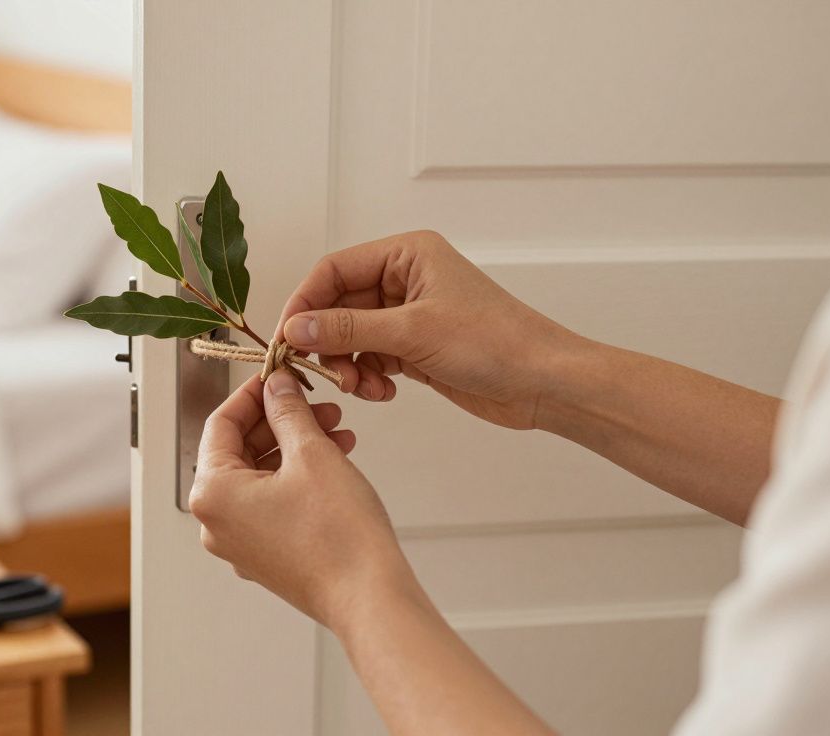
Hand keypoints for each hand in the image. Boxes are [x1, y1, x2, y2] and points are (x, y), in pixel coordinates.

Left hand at [189, 371, 424, 629]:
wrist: (369, 597)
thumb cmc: (337, 536)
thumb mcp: (312, 453)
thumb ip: (287, 412)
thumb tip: (277, 387)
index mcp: (212, 494)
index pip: (220, 425)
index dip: (252, 394)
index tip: (277, 376)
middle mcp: (216, 523)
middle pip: (239, 451)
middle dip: (280, 422)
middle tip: (316, 403)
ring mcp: (240, 544)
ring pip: (259, 477)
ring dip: (294, 447)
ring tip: (337, 430)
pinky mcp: (266, 556)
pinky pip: (272, 504)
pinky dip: (297, 478)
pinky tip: (334, 460)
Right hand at [276, 230, 580, 429]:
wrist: (543, 382)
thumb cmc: (494, 342)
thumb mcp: (411, 333)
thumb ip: (347, 330)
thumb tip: (295, 329)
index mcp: (406, 254)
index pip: (333, 270)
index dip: (305, 304)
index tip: (287, 340)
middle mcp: (405, 278)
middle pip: (338, 305)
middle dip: (329, 343)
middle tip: (327, 374)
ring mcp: (410, 314)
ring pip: (352, 336)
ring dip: (349, 365)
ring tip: (364, 388)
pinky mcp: (416, 347)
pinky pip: (371, 357)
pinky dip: (369, 377)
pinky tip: (384, 393)